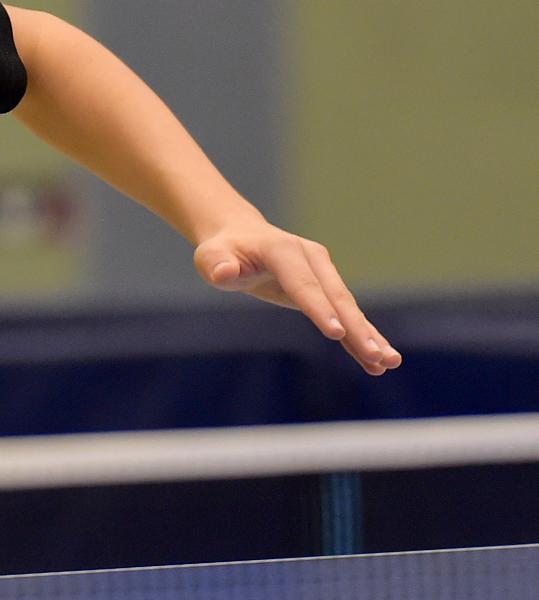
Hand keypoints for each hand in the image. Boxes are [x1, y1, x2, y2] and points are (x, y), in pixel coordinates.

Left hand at [193, 222, 401, 375]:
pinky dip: (360, 336)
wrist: (241, 237)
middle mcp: (311, 258)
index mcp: (284, 250)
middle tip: (377, 356)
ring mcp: (323, 272)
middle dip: (357, 329)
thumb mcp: (210, 256)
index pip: (303, 284)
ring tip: (390, 362)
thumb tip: (224, 273)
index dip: (319, 309)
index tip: (337, 334)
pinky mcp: (326, 288)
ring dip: (369, 336)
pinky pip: (345, 315)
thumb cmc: (223, 250)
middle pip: (336, 298)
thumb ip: (217, 264)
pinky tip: (376, 359)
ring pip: (348, 308)